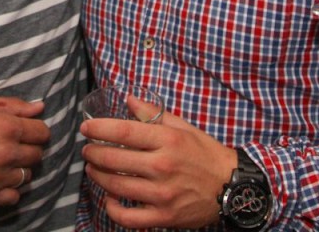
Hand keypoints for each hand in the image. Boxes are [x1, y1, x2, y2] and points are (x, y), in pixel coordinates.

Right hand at [0, 95, 49, 206]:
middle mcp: (6, 153)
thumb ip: (14, 106)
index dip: (35, 131)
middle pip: (37, 155)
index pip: (43, 133)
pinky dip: (9, 189)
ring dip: (18, 169)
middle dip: (28, 149)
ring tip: (1, 162)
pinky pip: (13, 197)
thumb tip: (39, 108)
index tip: (26, 132)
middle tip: (11, 146)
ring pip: (26, 176)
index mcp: (8, 127)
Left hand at [81, 110, 235, 228]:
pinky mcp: (164, 216)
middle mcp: (162, 166)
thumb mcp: (183, 128)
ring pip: (116, 186)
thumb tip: (129, 99)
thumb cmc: (206, 154)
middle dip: (93, 153)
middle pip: (113, 159)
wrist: (232, 187)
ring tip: (93, 169)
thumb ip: (154, 114)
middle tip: (88, 150)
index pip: (123, 132)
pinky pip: (128, 218)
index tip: (86, 128)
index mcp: (168, 141)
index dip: (99, 129)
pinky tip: (109, 199)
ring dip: (97, 176)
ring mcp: (162, 194)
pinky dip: (112, 209)